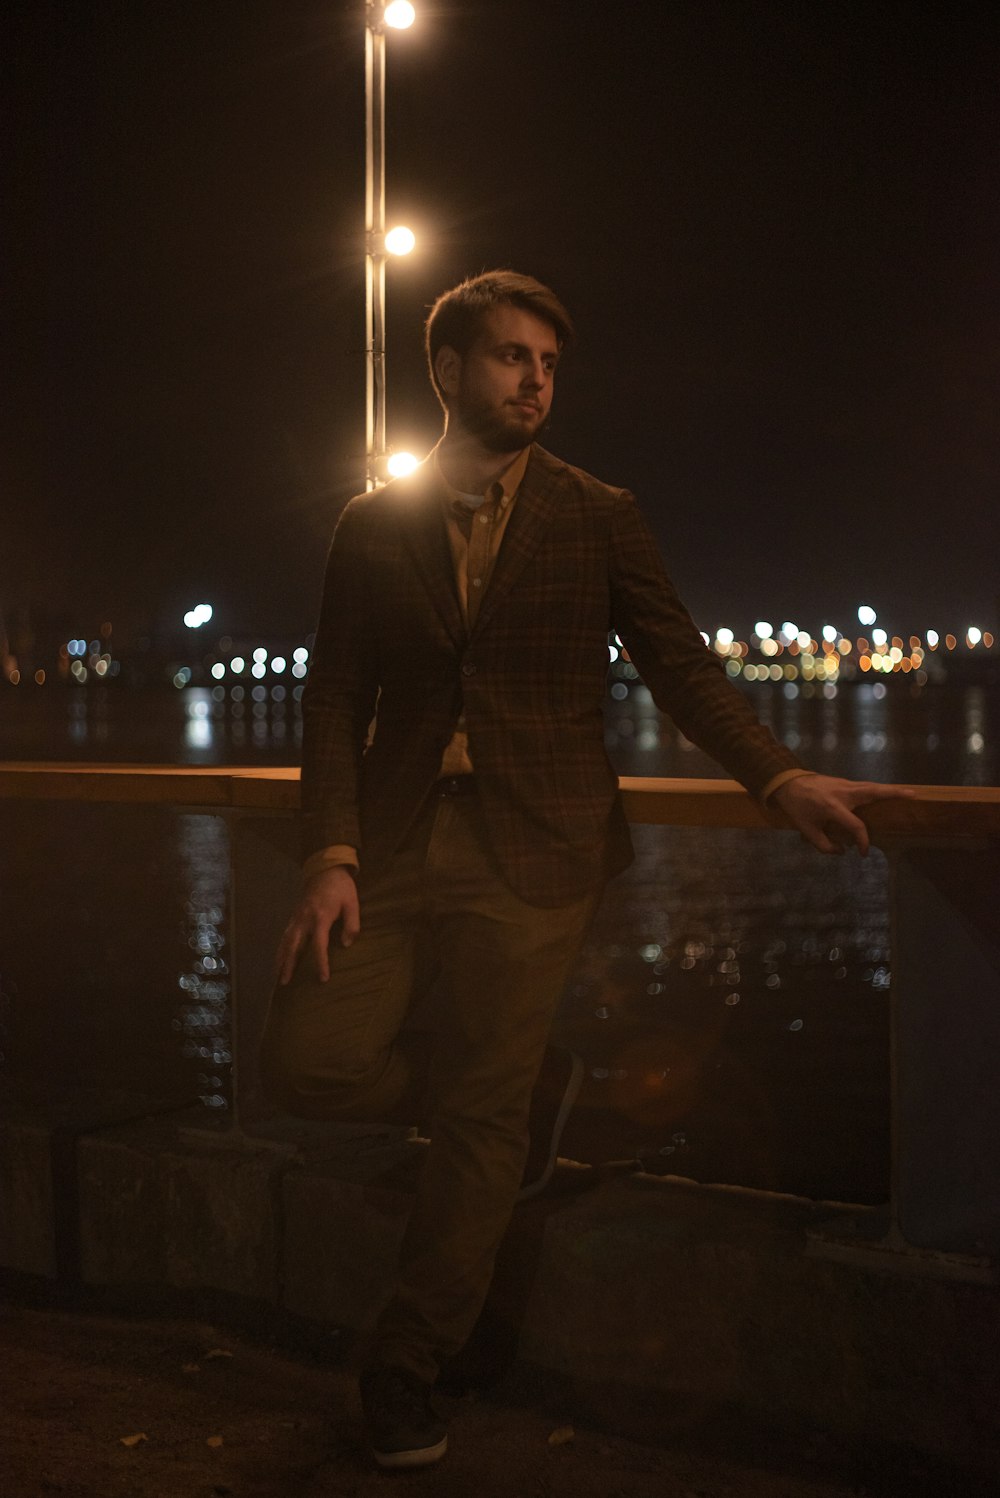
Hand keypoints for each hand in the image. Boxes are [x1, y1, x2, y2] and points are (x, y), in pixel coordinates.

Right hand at [276, 866, 359, 984]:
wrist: (325, 868)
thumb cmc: (341, 887)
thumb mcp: (352, 903)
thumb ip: (352, 924)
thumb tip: (346, 945)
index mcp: (321, 918)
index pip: (319, 945)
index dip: (321, 963)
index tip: (322, 978)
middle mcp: (305, 919)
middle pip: (294, 946)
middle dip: (289, 965)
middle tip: (285, 983)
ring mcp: (297, 917)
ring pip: (286, 941)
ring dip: (281, 958)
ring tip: (277, 975)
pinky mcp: (294, 915)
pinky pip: (285, 934)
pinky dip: (280, 948)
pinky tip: (279, 958)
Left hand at [769, 773, 914, 856]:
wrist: (787, 783)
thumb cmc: (797, 807)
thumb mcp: (806, 830)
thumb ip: (824, 845)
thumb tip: (843, 851)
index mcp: (833, 806)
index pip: (856, 825)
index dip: (862, 841)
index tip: (863, 853)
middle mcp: (843, 793)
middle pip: (872, 792)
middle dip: (893, 794)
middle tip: (913, 795)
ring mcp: (845, 784)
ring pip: (871, 786)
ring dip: (890, 789)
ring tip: (909, 792)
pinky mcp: (845, 782)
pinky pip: (866, 786)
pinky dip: (879, 789)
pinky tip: (887, 793)